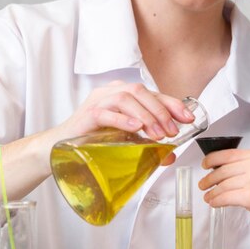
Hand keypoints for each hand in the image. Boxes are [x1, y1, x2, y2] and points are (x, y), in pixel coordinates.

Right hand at [55, 81, 192, 151]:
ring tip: (157, 135)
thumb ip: (148, 146)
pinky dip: (123, 120)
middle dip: (161, 112)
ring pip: (126, 98)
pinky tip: (135, 129)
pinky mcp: (87, 114)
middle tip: (172, 132)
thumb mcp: (127, 142)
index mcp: (124, 94)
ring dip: (146, 116)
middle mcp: (111, 92)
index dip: (172, 104)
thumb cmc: (95, 140)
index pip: (153, 93)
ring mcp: (98, 101)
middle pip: (141, 92)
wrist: (61, 148)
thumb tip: (170, 156)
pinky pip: (106, 112)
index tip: (188, 118)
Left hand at [199, 149, 249, 229]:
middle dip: (209, 178)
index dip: (212, 159)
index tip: (205, 164)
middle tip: (203, 184)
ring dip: (212, 192)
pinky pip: (225, 197)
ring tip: (208, 196)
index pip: (229, 154)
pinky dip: (216, 200)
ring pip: (223, 184)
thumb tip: (225, 170)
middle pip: (223, 170)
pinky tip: (214, 203)